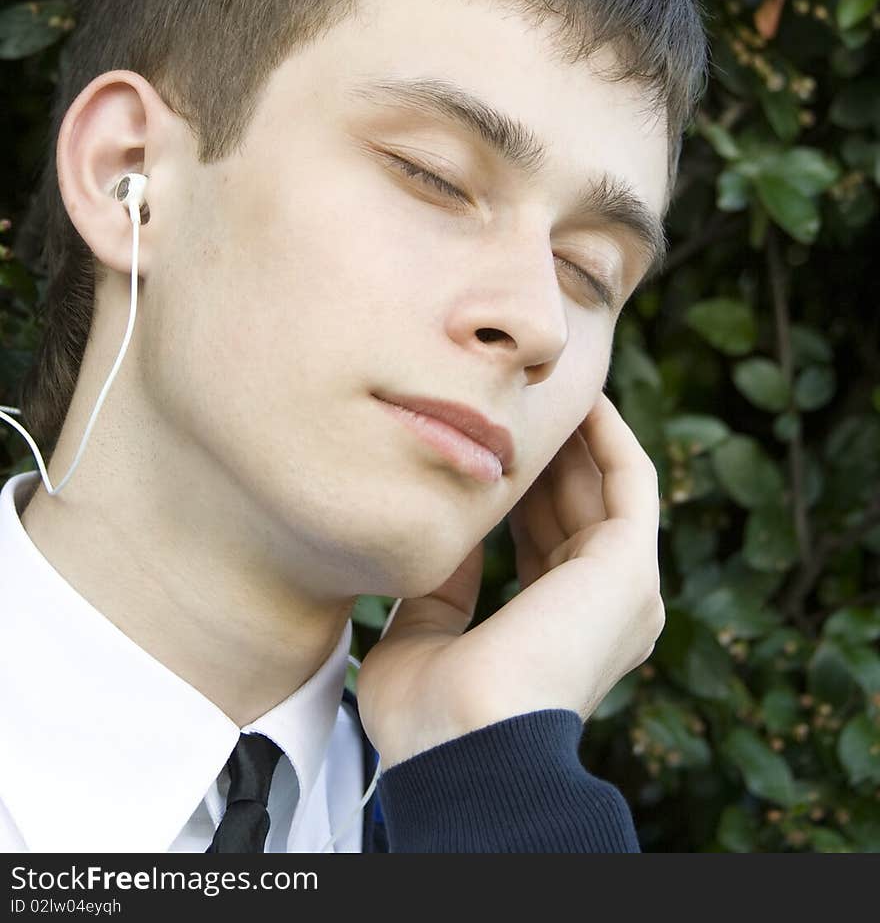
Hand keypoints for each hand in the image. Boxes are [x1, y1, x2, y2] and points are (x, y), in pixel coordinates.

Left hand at [354, 391, 665, 769]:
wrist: (463, 741)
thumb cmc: (431, 714)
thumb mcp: (424, 634)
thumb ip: (440, 585)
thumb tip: (445, 536)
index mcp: (556, 632)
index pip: (542, 544)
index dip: (515, 490)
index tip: (483, 444)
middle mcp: (603, 611)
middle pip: (575, 507)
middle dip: (542, 452)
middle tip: (507, 398)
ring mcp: (625, 589)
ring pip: (603, 487)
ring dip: (574, 435)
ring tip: (538, 386)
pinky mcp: (633, 565)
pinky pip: (632, 480)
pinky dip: (608, 435)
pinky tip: (580, 398)